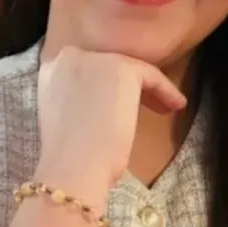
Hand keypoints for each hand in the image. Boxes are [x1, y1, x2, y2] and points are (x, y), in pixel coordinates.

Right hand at [35, 46, 186, 197]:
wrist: (72, 170)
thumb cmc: (69, 159)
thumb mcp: (66, 118)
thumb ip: (78, 99)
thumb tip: (105, 100)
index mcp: (51, 68)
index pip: (88, 69)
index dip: (108, 85)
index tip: (123, 103)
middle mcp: (69, 56)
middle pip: (110, 65)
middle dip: (130, 84)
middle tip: (150, 104)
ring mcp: (94, 59)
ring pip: (130, 69)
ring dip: (150, 88)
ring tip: (165, 108)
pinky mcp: (120, 67)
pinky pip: (149, 74)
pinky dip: (165, 90)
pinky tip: (176, 106)